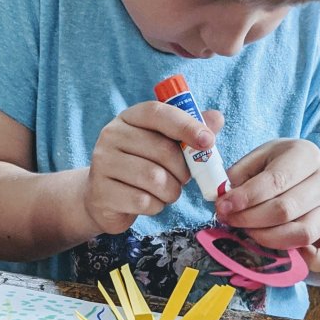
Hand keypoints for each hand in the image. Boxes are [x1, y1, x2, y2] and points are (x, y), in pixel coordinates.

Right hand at [85, 102, 223, 235]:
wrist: (104, 198)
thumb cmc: (142, 166)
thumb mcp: (164, 144)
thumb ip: (190, 131)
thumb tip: (217, 119)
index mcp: (129, 118)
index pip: (158, 113)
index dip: (186, 126)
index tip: (208, 142)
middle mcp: (111, 136)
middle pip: (162, 150)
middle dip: (183, 170)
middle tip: (184, 178)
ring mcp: (103, 164)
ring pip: (154, 178)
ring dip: (171, 191)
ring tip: (168, 192)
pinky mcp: (102, 193)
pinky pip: (143, 201)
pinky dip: (156, 206)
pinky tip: (151, 202)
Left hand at [216, 139, 319, 274]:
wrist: (314, 177)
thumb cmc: (280, 166)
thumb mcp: (261, 157)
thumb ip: (241, 173)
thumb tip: (227, 200)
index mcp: (307, 157)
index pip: (275, 181)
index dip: (246, 197)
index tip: (223, 206)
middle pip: (285, 210)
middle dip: (249, 219)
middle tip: (228, 219)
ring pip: (300, 234)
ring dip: (265, 238)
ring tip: (246, 231)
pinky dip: (308, 262)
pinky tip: (283, 254)